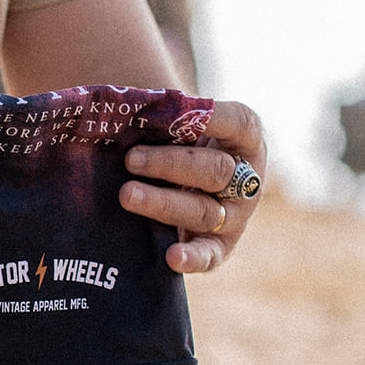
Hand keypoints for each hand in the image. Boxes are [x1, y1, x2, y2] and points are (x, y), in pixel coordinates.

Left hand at [119, 100, 265, 272]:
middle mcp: (246, 177)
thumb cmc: (172, 135)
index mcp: (243, 137)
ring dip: (163, 203)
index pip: (238, 123)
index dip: (213, 117)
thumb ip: (158, 112)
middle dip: (169, 164)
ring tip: (127, 195)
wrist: (179, 174)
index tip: (182, 109)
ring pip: (204, 211)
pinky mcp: (220, 245)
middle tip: (130, 159)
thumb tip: (117, 107)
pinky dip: (194, 258)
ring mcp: (235, 214)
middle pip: (214, 171)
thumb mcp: (172, 119)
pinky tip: (172, 257)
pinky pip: (211, 255)